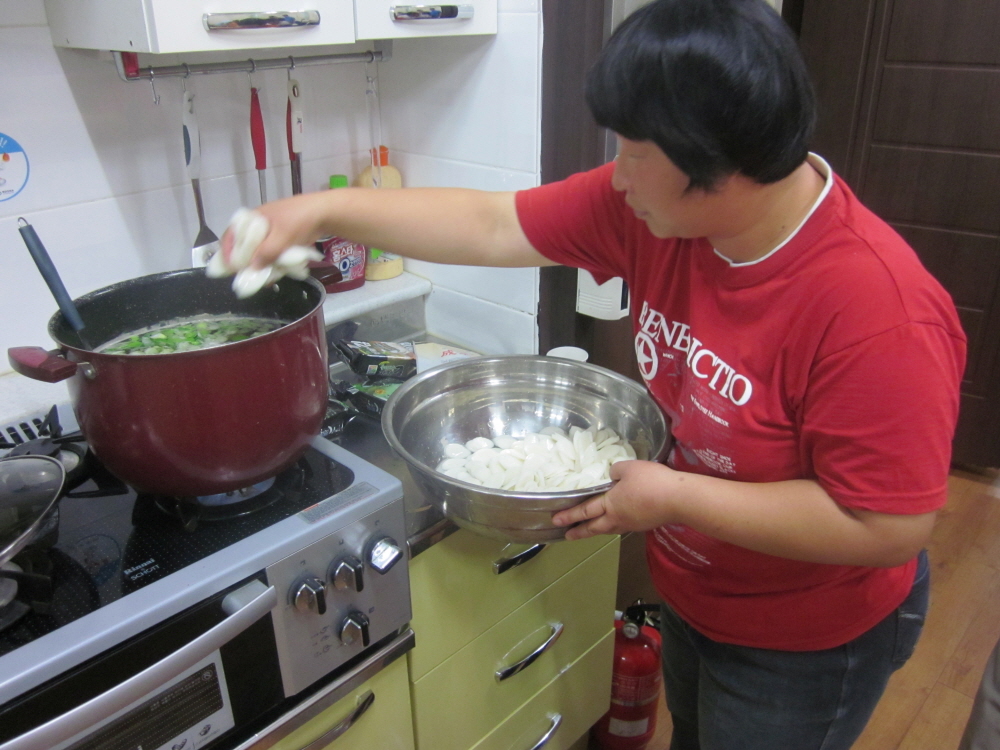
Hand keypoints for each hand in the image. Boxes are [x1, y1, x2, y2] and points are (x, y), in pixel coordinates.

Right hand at [220, 192, 331, 268]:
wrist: (325, 213)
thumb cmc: (300, 220)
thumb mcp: (281, 238)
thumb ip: (265, 253)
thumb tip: (251, 268)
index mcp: (253, 218)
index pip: (231, 234)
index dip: (227, 252)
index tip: (230, 268)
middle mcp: (258, 224)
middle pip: (244, 245)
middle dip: (246, 262)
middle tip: (248, 277)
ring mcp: (271, 231)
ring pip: (260, 251)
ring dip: (261, 264)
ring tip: (265, 277)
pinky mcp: (282, 238)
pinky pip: (272, 252)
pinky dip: (273, 261)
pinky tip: (277, 272)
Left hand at [552, 459, 678, 540]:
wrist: (678, 499)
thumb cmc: (651, 481)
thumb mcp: (629, 468)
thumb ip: (615, 471)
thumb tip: (611, 476)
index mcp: (610, 504)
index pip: (585, 510)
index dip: (570, 514)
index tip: (556, 520)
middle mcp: (617, 518)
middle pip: (593, 527)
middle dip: (579, 531)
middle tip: (567, 535)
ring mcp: (631, 524)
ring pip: (608, 529)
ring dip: (596, 530)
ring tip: (589, 530)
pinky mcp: (643, 524)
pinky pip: (621, 527)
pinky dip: (612, 526)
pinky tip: (615, 521)